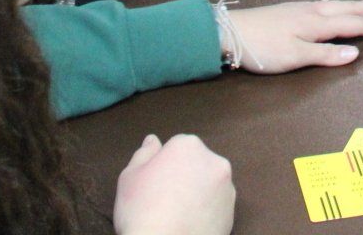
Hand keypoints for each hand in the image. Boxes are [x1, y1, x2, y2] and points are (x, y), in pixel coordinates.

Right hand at [113, 133, 233, 234]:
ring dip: (197, 193)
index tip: (155, 184)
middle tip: (164, 199)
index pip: (176, 148)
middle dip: (184, 176)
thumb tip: (153, 140)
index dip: (163, 166)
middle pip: (196, 164)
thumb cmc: (142, 211)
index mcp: (188, 145)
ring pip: (208, 185)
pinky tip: (189, 223)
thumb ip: (144, 154)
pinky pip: (216, 207)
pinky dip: (206, 212)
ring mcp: (227, 187)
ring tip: (177, 214)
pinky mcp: (233, 212)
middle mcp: (214, 160)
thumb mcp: (130, 177)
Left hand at [220, 0, 362, 73]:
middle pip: (348, 11)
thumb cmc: (262, 48)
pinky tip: (334, 6)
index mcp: (317, 24)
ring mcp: (301, 10)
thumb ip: (326, 54)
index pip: (353, 25)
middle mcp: (313, 13)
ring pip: (336, 6)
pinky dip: (337, 5)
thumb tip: (355, 53)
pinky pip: (324, 5)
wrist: (229, 32)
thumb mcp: (295, 57)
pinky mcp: (291, 11)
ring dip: (355, 6)